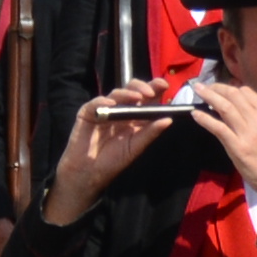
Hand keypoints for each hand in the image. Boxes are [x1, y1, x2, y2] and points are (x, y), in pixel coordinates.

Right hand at [47, 84, 188, 224]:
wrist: (89, 172)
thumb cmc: (113, 160)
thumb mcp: (135, 147)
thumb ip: (150, 133)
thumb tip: (168, 119)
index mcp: (135, 117)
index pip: (146, 98)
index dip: (155, 88)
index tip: (164, 85)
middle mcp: (121, 110)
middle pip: (132, 90)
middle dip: (142, 87)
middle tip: (150, 92)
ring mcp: (105, 109)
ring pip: (117, 93)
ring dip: (127, 94)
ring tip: (137, 97)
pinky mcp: (88, 111)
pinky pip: (96, 103)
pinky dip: (104, 101)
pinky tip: (111, 104)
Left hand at [187, 75, 256, 219]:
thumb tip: (242, 113)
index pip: (247, 92)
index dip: (231, 87)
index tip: (221, 88)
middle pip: (234, 95)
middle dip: (216, 87)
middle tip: (204, 86)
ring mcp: (247, 132)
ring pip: (225, 107)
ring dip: (208, 96)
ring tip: (197, 91)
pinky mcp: (237, 147)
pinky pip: (218, 127)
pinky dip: (205, 118)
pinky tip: (195, 114)